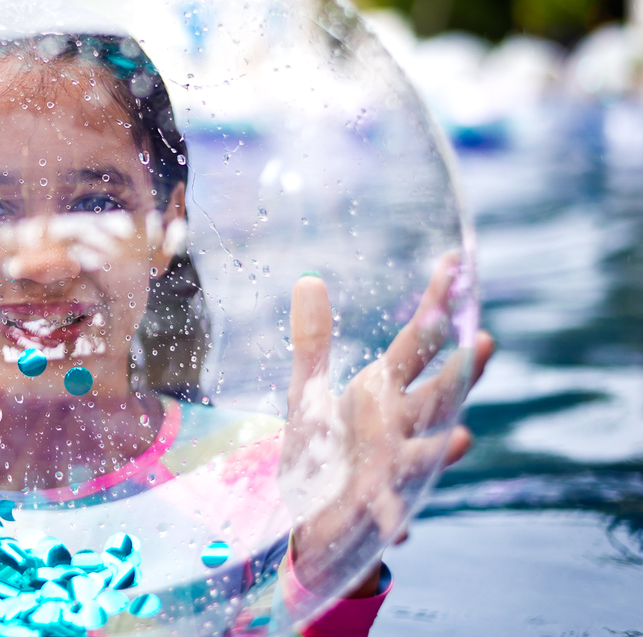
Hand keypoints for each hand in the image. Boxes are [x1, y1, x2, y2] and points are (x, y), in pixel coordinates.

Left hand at [279, 255, 494, 595]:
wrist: (314, 509)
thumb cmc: (323, 445)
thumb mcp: (307, 389)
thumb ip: (312, 340)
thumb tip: (308, 279)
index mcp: (385, 390)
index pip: (417, 343)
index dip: (436, 306)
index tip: (455, 266)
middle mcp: (399, 424)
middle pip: (439, 394)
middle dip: (464, 373)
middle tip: (486, 342)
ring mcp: (393, 466)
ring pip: (424, 455)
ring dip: (443, 448)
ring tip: (462, 437)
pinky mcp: (373, 506)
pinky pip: (388, 512)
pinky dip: (396, 518)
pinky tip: (401, 527)